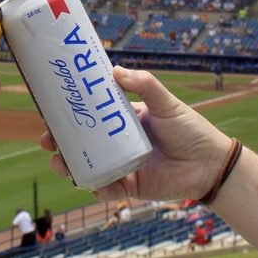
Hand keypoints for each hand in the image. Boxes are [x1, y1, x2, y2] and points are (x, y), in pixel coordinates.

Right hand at [41, 66, 231, 202]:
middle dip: (60, 142)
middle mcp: (118, 143)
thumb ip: (144, 84)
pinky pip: (105, 188)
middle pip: (81, 142)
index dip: (68, 114)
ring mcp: (122, 165)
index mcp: (122, 120)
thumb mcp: (166, 103)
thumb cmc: (191, 130)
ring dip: (68, 165)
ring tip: (58, 161)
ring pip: (87, 166)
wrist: (211, 165)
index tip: (50, 110)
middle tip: (47, 139)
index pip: (89, 115)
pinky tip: (83, 180)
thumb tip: (114, 70)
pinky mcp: (130, 187)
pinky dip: (92, 186)